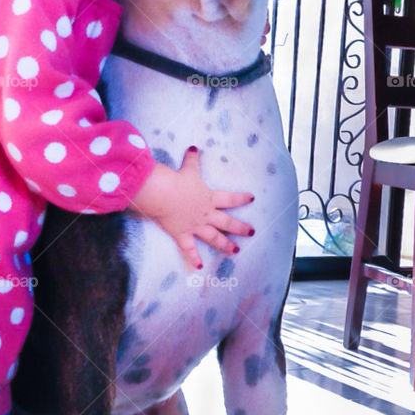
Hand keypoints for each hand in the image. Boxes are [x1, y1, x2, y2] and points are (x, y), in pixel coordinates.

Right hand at [130, 146, 253, 269]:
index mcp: (209, 198)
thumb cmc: (176, 180)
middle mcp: (206, 214)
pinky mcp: (182, 234)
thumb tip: (194, 148)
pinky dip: (194, 258)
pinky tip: (199, 267)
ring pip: (214, 238)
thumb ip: (192, 159)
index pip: (230, 199)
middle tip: (251, 232)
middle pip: (227, 222)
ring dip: (225, 245)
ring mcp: (196, 226)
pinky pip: (189, 249)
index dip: (241, 198)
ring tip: (235, 251)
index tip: (252, 198)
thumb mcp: (187, 169)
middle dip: (240, 228)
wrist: (163, 193)